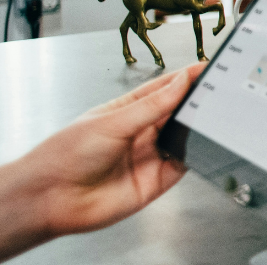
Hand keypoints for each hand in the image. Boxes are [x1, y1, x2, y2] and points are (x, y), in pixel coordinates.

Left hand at [17, 62, 201, 236]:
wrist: (52, 198)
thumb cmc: (65, 155)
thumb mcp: (113, 122)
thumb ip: (152, 105)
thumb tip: (180, 82)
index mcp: (126, 111)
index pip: (162, 89)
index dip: (184, 78)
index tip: (206, 68)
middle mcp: (139, 133)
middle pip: (176, 113)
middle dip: (195, 103)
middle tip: (214, 92)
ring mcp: (148, 156)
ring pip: (183, 138)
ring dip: (196, 129)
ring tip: (209, 117)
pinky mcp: (155, 181)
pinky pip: (183, 165)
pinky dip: (194, 156)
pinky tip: (196, 147)